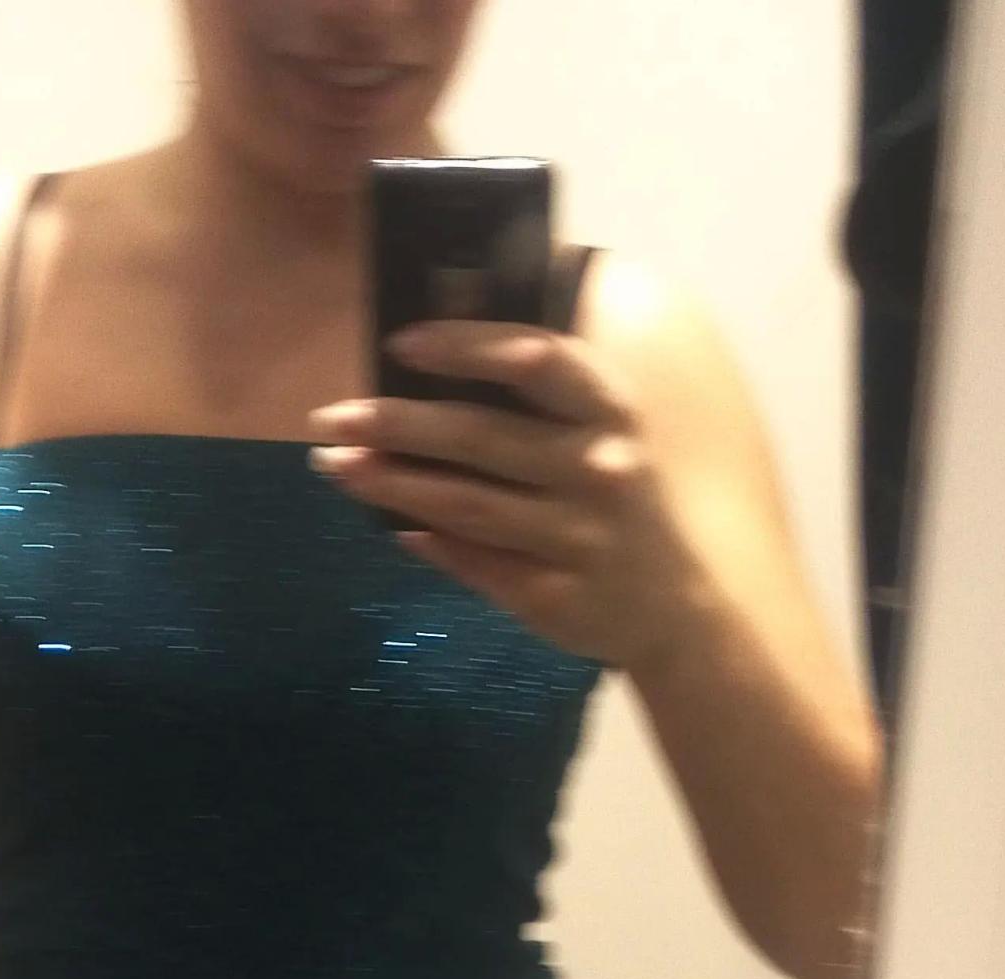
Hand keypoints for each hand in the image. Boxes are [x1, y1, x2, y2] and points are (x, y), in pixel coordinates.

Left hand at [309, 321, 691, 669]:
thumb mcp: (601, 433)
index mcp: (610, 411)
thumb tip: (425, 356)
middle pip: (482, 436)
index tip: (399, 344)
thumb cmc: (616, 498)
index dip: (467, 346)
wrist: (675, 607)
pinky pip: (477, 565)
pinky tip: (393, 528)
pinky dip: (431, 544)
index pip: (538, 359)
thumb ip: (536, 396)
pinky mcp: (555, 596)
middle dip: (397, 423)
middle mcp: (599, 469)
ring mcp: (579, 538)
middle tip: (329, 417)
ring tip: (335, 464)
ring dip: (392, 483)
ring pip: (467, 505)